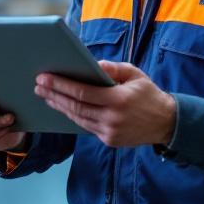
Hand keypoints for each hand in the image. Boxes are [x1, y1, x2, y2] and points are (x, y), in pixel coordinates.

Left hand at [35, 60, 176, 147]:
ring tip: (45, 96)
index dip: (60, 85)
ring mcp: (110, 132)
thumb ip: (113, 68)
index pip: (82, 92)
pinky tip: (63, 108)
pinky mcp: (109, 140)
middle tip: (37, 86)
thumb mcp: (135, 74)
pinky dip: (73, 116)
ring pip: (78, 118)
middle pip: (75, 106)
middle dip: (54, 95)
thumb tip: (92, 64)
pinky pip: (86, 127)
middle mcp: (112, 118)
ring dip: (59, 107)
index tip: (44, 78)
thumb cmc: (148, 93)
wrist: (166, 123)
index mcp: (118, 99)